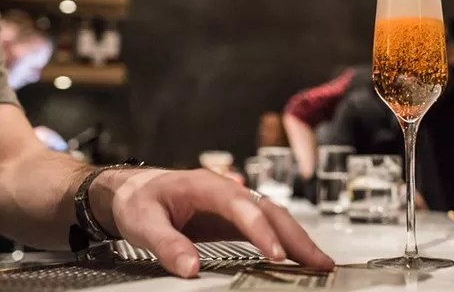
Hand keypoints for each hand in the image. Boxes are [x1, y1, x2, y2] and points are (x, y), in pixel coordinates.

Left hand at [111, 169, 333, 277]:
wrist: (133, 191)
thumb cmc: (139, 200)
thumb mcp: (143, 222)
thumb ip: (167, 244)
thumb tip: (190, 268)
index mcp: (209, 185)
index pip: (244, 207)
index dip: (262, 232)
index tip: (277, 256)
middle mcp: (229, 191)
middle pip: (271, 210)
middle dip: (297, 237)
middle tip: (319, 263)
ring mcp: (235, 204)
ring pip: (275, 218)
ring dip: (298, 240)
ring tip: (320, 264)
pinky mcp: (235, 219)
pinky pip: (266, 228)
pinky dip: (286, 243)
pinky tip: (298, 259)